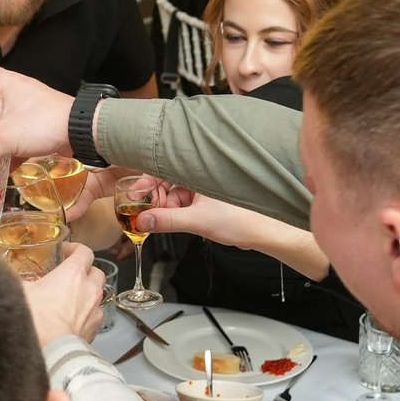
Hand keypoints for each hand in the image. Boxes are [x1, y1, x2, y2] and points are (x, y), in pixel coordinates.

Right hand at [0, 62, 75, 175]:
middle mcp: (18, 92)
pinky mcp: (42, 122)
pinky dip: (10, 147)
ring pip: (4, 119)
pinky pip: (19, 132)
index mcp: (6, 84)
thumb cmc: (45, 122)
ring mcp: (31, 107)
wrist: (81, 130)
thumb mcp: (5, 139)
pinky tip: (7, 166)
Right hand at [23, 243, 106, 344]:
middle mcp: (89, 289)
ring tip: (70, 298)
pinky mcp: (94, 329)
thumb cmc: (37, 320)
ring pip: (98, 295)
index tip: (66, 251)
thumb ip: (16, 280)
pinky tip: (71, 318)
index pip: (84, 252)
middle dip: (85, 270)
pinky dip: (86, 314)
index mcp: (73, 273)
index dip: (76, 249)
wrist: (51, 350)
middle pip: (96, 271)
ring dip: (87, 293)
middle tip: (70, 274)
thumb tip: (5, 276)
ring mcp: (94, 310)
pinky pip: (94, 316)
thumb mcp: (20, 292)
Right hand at [138, 187, 333, 280]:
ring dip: (165, 207)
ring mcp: (205, 189)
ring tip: (158, 220)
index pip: (165, 168)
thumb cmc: (244, 220)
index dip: (147, 181)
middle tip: (143, 211)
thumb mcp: (198, 221)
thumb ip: (168, 221)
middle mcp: (203, 176)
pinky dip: (176, 212)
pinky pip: (185, 202)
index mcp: (201, 170)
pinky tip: (173, 221)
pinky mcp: (208, 201)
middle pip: (167, 182)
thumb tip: (143, 220)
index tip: (134, 193)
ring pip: (175, 194)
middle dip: (154, 198)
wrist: (264, 233)